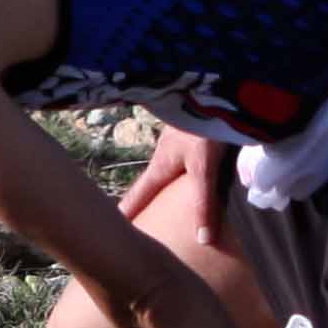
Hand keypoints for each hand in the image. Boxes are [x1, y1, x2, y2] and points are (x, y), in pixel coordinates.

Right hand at [117, 126, 229, 243]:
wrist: (215, 87)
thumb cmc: (203, 126)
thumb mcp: (203, 167)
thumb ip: (203, 201)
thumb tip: (203, 240)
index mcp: (160, 166)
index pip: (137, 195)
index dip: (127, 213)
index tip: (112, 230)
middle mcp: (164, 155)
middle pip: (151, 183)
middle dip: (145, 201)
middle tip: (141, 222)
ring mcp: (178, 141)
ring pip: (168, 170)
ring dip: (165, 186)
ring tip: (168, 202)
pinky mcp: (193, 131)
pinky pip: (185, 158)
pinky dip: (184, 171)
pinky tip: (195, 173)